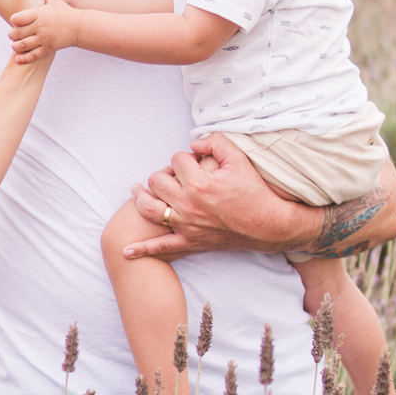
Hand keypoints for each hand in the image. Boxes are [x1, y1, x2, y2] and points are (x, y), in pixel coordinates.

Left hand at [8, 0, 79, 60]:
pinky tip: (18, 58)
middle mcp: (39, 26)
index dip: (14, 20)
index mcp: (39, 14)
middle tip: (12, 34)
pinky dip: (24, 58)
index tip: (14, 21)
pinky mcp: (48, 48)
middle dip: (12, 34)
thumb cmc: (65, 12)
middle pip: (18, 33)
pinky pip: (33, 55)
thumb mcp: (53, 0)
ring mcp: (43, 39)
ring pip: (23, 45)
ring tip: (15, 44)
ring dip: (16, 46)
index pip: (18, 18)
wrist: (79, 27)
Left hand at [123, 136, 395, 259]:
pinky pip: (162, 248)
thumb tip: (195, 143)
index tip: (195, 160)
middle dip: (164, 172)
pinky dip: (142, 250)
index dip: (184, 157)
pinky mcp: (190, 242)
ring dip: (140, 198)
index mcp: (199, 183)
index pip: (176, 160)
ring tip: (137, 190)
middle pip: (157, 181)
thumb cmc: (255, 192)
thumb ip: (216, 143)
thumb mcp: (240, 159)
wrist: (270, 225)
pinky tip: (125, 251)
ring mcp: (186, 226)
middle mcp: (188, 205)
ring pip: (149, 209)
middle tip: (175, 174)